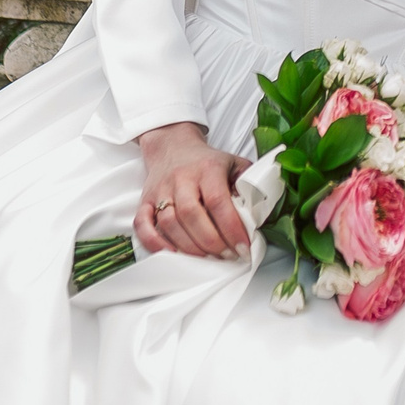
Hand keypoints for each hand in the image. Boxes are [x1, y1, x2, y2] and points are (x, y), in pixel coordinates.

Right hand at [134, 122, 252, 259]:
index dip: (232, 228)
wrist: (172, 145)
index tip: (243, 248)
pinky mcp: (144, 201)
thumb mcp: (235, 164)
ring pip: (169, 223)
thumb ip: (249, 185)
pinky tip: (172, 254)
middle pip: (192, 215)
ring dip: (189, 247)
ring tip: (207, 258)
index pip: (218, 201)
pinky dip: (154, 243)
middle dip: (212, 242)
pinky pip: (142, 224)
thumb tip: (261, 214)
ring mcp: (160, 190)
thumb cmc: (208, 162)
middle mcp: (181, 178)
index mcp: (207, 169)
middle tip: (227, 256)